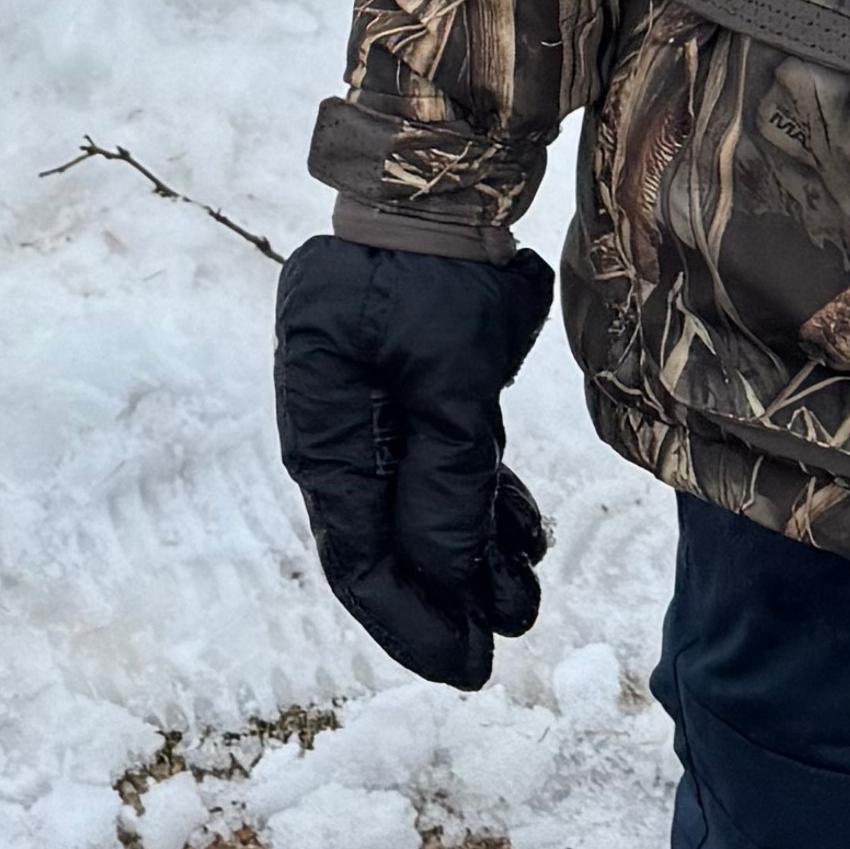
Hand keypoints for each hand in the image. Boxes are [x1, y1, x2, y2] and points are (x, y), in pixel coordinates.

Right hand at [272, 234, 556, 689]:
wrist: (436, 184)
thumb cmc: (428, 272)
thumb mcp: (445, 374)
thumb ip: (446, 476)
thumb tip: (448, 576)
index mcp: (324, 431)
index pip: (357, 555)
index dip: (408, 619)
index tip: (462, 664)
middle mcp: (341, 435)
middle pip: (384, 546)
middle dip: (439, 604)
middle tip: (495, 655)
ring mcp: (377, 417)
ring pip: (421, 515)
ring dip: (470, 563)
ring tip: (525, 601)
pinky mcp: (417, 399)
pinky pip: (444, 475)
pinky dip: (481, 511)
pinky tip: (524, 543)